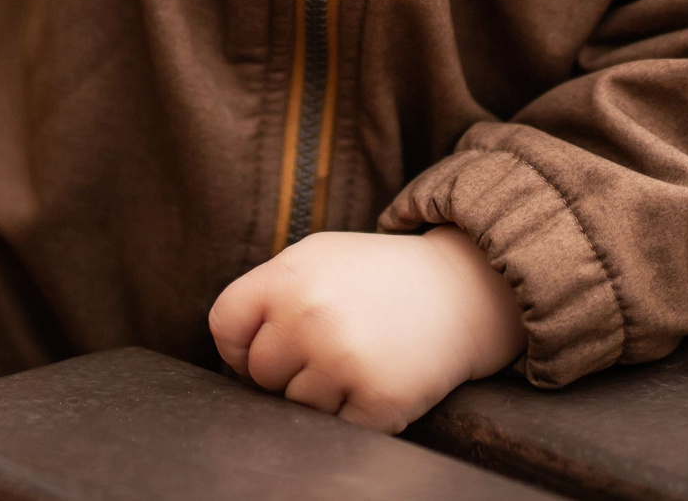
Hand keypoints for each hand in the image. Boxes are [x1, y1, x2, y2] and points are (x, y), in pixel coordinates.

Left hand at [208, 227, 526, 431]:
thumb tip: (233, 361)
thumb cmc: (378, 277)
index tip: (268, 346)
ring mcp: (344, 361)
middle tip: (331, 346)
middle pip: (260, 374)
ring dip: (321, 395)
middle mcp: (312, 316)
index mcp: (290, 275)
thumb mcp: (317, 258)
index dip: (240, 345)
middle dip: (288, 370)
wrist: (462, 289)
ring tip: (358, 358)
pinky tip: (375, 380)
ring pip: (295, 408)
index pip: (225, 325)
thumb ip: (269, 295)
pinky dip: (352, 415)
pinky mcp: (378, 401)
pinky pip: (336, 429)